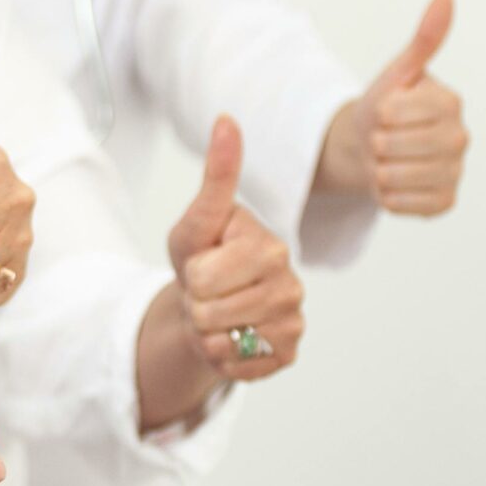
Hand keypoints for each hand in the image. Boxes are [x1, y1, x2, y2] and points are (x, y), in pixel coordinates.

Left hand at [167, 117, 303, 382]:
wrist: (207, 304)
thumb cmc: (203, 256)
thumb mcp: (197, 219)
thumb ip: (217, 175)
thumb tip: (226, 119)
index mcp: (268, 244)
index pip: (204, 276)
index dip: (191, 275)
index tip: (205, 262)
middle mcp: (290, 281)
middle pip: (209, 310)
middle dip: (196, 304)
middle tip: (208, 292)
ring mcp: (293, 319)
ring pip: (221, 339)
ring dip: (207, 330)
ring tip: (218, 312)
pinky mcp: (288, 351)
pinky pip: (238, 365)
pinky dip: (222, 356)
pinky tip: (232, 337)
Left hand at [324, 0, 468, 215]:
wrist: (369, 148)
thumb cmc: (384, 107)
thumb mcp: (396, 72)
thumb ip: (424, 38)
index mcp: (451, 103)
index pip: (395, 113)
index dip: (378, 113)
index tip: (386, 111)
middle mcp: (461, 138)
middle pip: (393, 147)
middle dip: (376, 143)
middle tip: (382, 138)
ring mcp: (455, 172)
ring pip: (395, 177)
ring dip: (378, 170)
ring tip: (386, 159)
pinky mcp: (444, 202)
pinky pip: (402, 205)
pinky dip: (387, 196)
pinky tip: (394, 182)